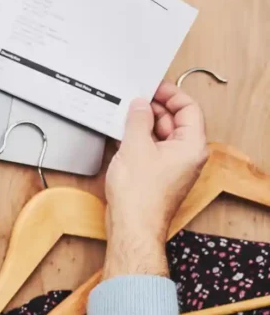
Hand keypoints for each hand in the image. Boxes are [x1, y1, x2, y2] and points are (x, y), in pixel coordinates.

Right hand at [104, 82, 207, 277]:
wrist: (132, 226)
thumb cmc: (139, 195)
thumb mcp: (136, 146)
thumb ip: (138, 120)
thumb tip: (140, 105)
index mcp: (191, 146)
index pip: (189, 109)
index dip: (171, 95)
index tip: (153, 87)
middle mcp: (187, 156)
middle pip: (176, 121)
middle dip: (155, 109)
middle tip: (134, 100)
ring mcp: (174, 167)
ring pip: (163, 136)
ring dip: (145, 125)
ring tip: (125, 116)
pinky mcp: (159, 176)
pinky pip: (154, 150)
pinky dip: (141, 140)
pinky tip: (123, 136)